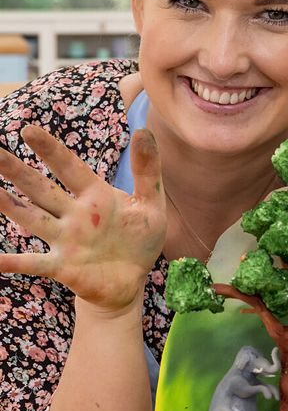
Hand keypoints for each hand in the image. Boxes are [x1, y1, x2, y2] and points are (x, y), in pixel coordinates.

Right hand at [0, 125, 165, 316]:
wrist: (131, 280)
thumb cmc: (138, 239)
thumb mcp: (150, 204)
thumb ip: (147, 170)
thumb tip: (144, 130)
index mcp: (94, 196)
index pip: (69, 168)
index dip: (51, 150)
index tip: (28, 130)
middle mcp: (73, 214)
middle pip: (39, 188)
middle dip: (15, 170)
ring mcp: (64, 239)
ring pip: (31, 218)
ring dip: (8, 205)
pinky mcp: (62, 266)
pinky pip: (33, 263)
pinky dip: (11, 262)